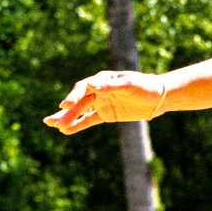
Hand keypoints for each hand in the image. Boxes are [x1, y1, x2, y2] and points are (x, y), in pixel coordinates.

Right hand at [44, 71, 167, 134]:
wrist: (159, 97)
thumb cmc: (146, 86)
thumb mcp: (130, 84)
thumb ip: (111, 86)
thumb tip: (92, 85)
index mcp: (103, 79)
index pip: (83, 88)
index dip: (73, 96)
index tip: (65, 105)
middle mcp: (99, 90)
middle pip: (79, 102)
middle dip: (66, 113)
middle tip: (52, 122)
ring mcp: (101, 103)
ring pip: (80, 112)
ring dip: (67, 118)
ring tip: (52, 125)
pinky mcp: (106, 114)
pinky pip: (89, 121)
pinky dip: (78, 126)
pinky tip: (66, 131)